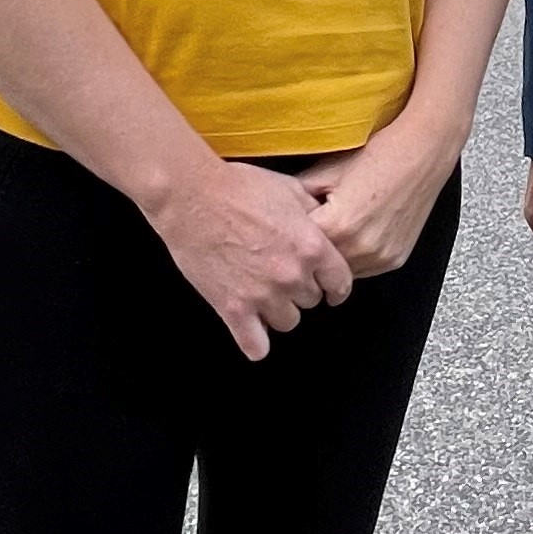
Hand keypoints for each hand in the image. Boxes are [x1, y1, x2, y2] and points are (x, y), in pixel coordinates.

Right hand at [151, 156, 352, 360]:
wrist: (191, 195)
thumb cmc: (238, 186)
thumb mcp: (289, 188)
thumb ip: (314, 210)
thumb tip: (327, 219)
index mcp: (312, 246)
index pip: (341, 284)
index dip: (333, 285)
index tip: (327, 288)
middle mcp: (292, 276)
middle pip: (311, 302)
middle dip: (299, 290)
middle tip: (278, 274)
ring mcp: (263, 295)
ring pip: (287, 323)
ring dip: (277, 311)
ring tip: (261, 293)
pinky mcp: (233, 309)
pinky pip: (256, 346)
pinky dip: (255, 342)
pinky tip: (250, 329)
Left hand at [297, 121, 457, 281]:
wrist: (422, 154)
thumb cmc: (377, 156)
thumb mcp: (326, 170)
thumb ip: (298, 196)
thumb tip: (277, 209)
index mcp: (338, 226)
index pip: (298, 247)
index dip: (289, 236)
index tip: (284, 229)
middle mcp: (360, 248)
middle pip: (319, 265)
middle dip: (310, 250)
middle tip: (305, 232)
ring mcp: (380, 258)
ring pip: (341, 272)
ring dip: (332, 258)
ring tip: (331, 231)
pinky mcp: (394, 260)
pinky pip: (363, 269)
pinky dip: (353, 258)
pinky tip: (353, 234)